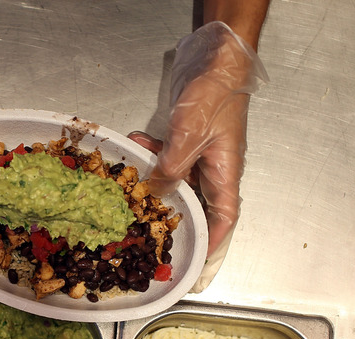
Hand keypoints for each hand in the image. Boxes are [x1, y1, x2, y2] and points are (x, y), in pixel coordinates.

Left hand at [129, 21, 267, 291]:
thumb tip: (157, 192)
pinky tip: (135, 145)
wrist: (216, 59)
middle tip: (146, 233)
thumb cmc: (215, 95)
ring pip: (174, 181)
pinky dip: (150, 154)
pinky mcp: (185, 140)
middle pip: (195, 204)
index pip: (224, 218)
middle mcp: (213, 169)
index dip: (211, 243)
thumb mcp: (191, 134)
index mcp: (224, 174)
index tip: (195, 263)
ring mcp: (198, 154)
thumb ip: (173, 166)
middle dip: (170, 218)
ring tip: (130, 184)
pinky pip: (165, 157)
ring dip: (152, 182)